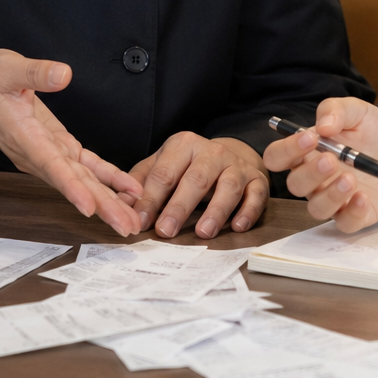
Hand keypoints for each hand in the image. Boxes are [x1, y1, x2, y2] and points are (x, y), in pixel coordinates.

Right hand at [0, 49, 143, 235]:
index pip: (50, 164)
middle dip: (101, 205)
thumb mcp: (6, 68)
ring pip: (82, 180)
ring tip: (131, 219)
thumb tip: (63, 74)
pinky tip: (127, 190)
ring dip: (108, 200)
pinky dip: (108, 178)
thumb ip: (35, 73)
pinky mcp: (59, 148)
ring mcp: (49, 153)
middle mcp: (38, 153)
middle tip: (126, 225)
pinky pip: (86, 167)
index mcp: (24, 135)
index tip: (88, 207)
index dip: (70, 186)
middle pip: (72, 182)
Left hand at [128, 134, 269, 238]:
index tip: (140, 221)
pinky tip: (238, 226)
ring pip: (228, 186)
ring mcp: (237, 165)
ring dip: (216, 211)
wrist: (229, 155)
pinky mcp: (257, 179)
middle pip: (196, 179)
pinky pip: (256, 195)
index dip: (151, 198)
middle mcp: (212, 151)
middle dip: (180, 206)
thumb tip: (121, 202)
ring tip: (203, 233)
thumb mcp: (161, 164)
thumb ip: (141, 181)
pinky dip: (248, 211)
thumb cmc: (188, 166)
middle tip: (166, 231)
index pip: (165, 173)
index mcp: (184, 145)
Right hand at [262, 98, 377, 232]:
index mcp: (307, 152)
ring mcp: (333, 199)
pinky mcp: (354, 215)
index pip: (278, 156)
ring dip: (330, 195)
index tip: (310, 138)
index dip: (286, 150)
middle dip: (310, 174)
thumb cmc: (373, 132)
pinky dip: (352, 213)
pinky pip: (345, 223)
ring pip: (316, 208)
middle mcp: (315, 179)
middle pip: (294, 185)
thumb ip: (337, 110)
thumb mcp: (358, 111)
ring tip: (351, 179)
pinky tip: (363, 197)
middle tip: (332, 160)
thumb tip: (323, 125)